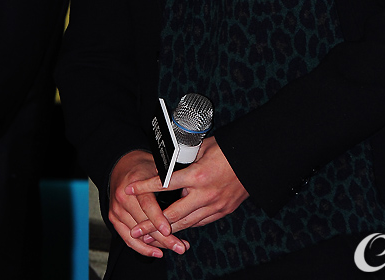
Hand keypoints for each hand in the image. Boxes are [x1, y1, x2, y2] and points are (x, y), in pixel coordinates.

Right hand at [109, 150, 189, 257]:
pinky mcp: (114, 219)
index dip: (158, 219)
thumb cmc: (143, 166)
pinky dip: (142, 248)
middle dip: (163, 238)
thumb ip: (167, 177)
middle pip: (143, 224)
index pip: (146, 204)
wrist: (121, 165)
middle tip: (181, 246)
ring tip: (175, 248)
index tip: (169, 230)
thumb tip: (186, 187)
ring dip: (157, 245)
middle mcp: (123, 198)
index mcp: (134, 183)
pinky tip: (157, 252)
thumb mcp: (156, 165)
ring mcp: (117, 210)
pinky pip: (127, 239)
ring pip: (137, 235)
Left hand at [125, 137, 248, 247]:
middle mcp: (204, 195)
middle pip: (171, 215)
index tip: (129, 189)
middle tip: (135, 231)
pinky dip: (187, 225)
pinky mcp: (222, 211)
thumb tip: (169, 159)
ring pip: (185, 223)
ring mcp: (214, 206)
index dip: (144, 187)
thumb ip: (185, 156)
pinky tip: (176, 229)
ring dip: (166, 231)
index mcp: (197, 176)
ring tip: (150, 237)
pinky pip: (200, 222)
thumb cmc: (229, 149)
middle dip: (151, 225)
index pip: (165, 183)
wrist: (255, 161)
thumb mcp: (204, 147)